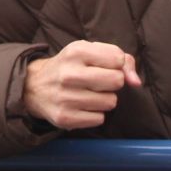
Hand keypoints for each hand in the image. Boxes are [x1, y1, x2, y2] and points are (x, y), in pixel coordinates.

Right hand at [21, 41, 141, 130]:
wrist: (34, 86)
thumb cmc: (71, 66)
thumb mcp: (91, 52)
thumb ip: (122, 60)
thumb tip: (136, 82)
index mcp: (76, 51)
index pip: (118, 59)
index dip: (116, 64)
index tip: (103, 66)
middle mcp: (69, 74)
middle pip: (117, 81)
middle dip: (113, 82)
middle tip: (99, 82)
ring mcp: (65, 97)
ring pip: (110, 102)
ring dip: (104, 99)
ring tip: (88, 94)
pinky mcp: (64, 118)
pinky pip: (99, 119)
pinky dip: (95, 114)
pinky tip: (82, 106)